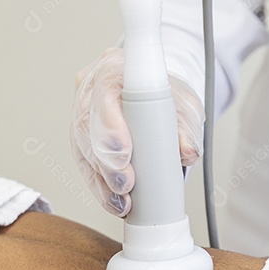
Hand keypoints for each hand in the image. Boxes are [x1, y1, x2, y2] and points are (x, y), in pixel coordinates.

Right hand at [70, 47, 204, 216]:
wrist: (160, 100)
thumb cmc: (169, 97)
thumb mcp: (185, 105)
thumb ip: (187, 126)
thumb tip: (187, 151)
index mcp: (113, 67)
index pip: (104, 93)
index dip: (110, 125)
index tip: (124, 152)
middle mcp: (90, 89)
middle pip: (88, 126)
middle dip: (106, 161)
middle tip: (124, 184)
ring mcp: (81, 114)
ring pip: (83, 149)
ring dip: (102, 180)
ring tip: (123, 201)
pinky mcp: (80, 140)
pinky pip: (84, 165)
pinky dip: (100, 187)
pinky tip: (114, 202)